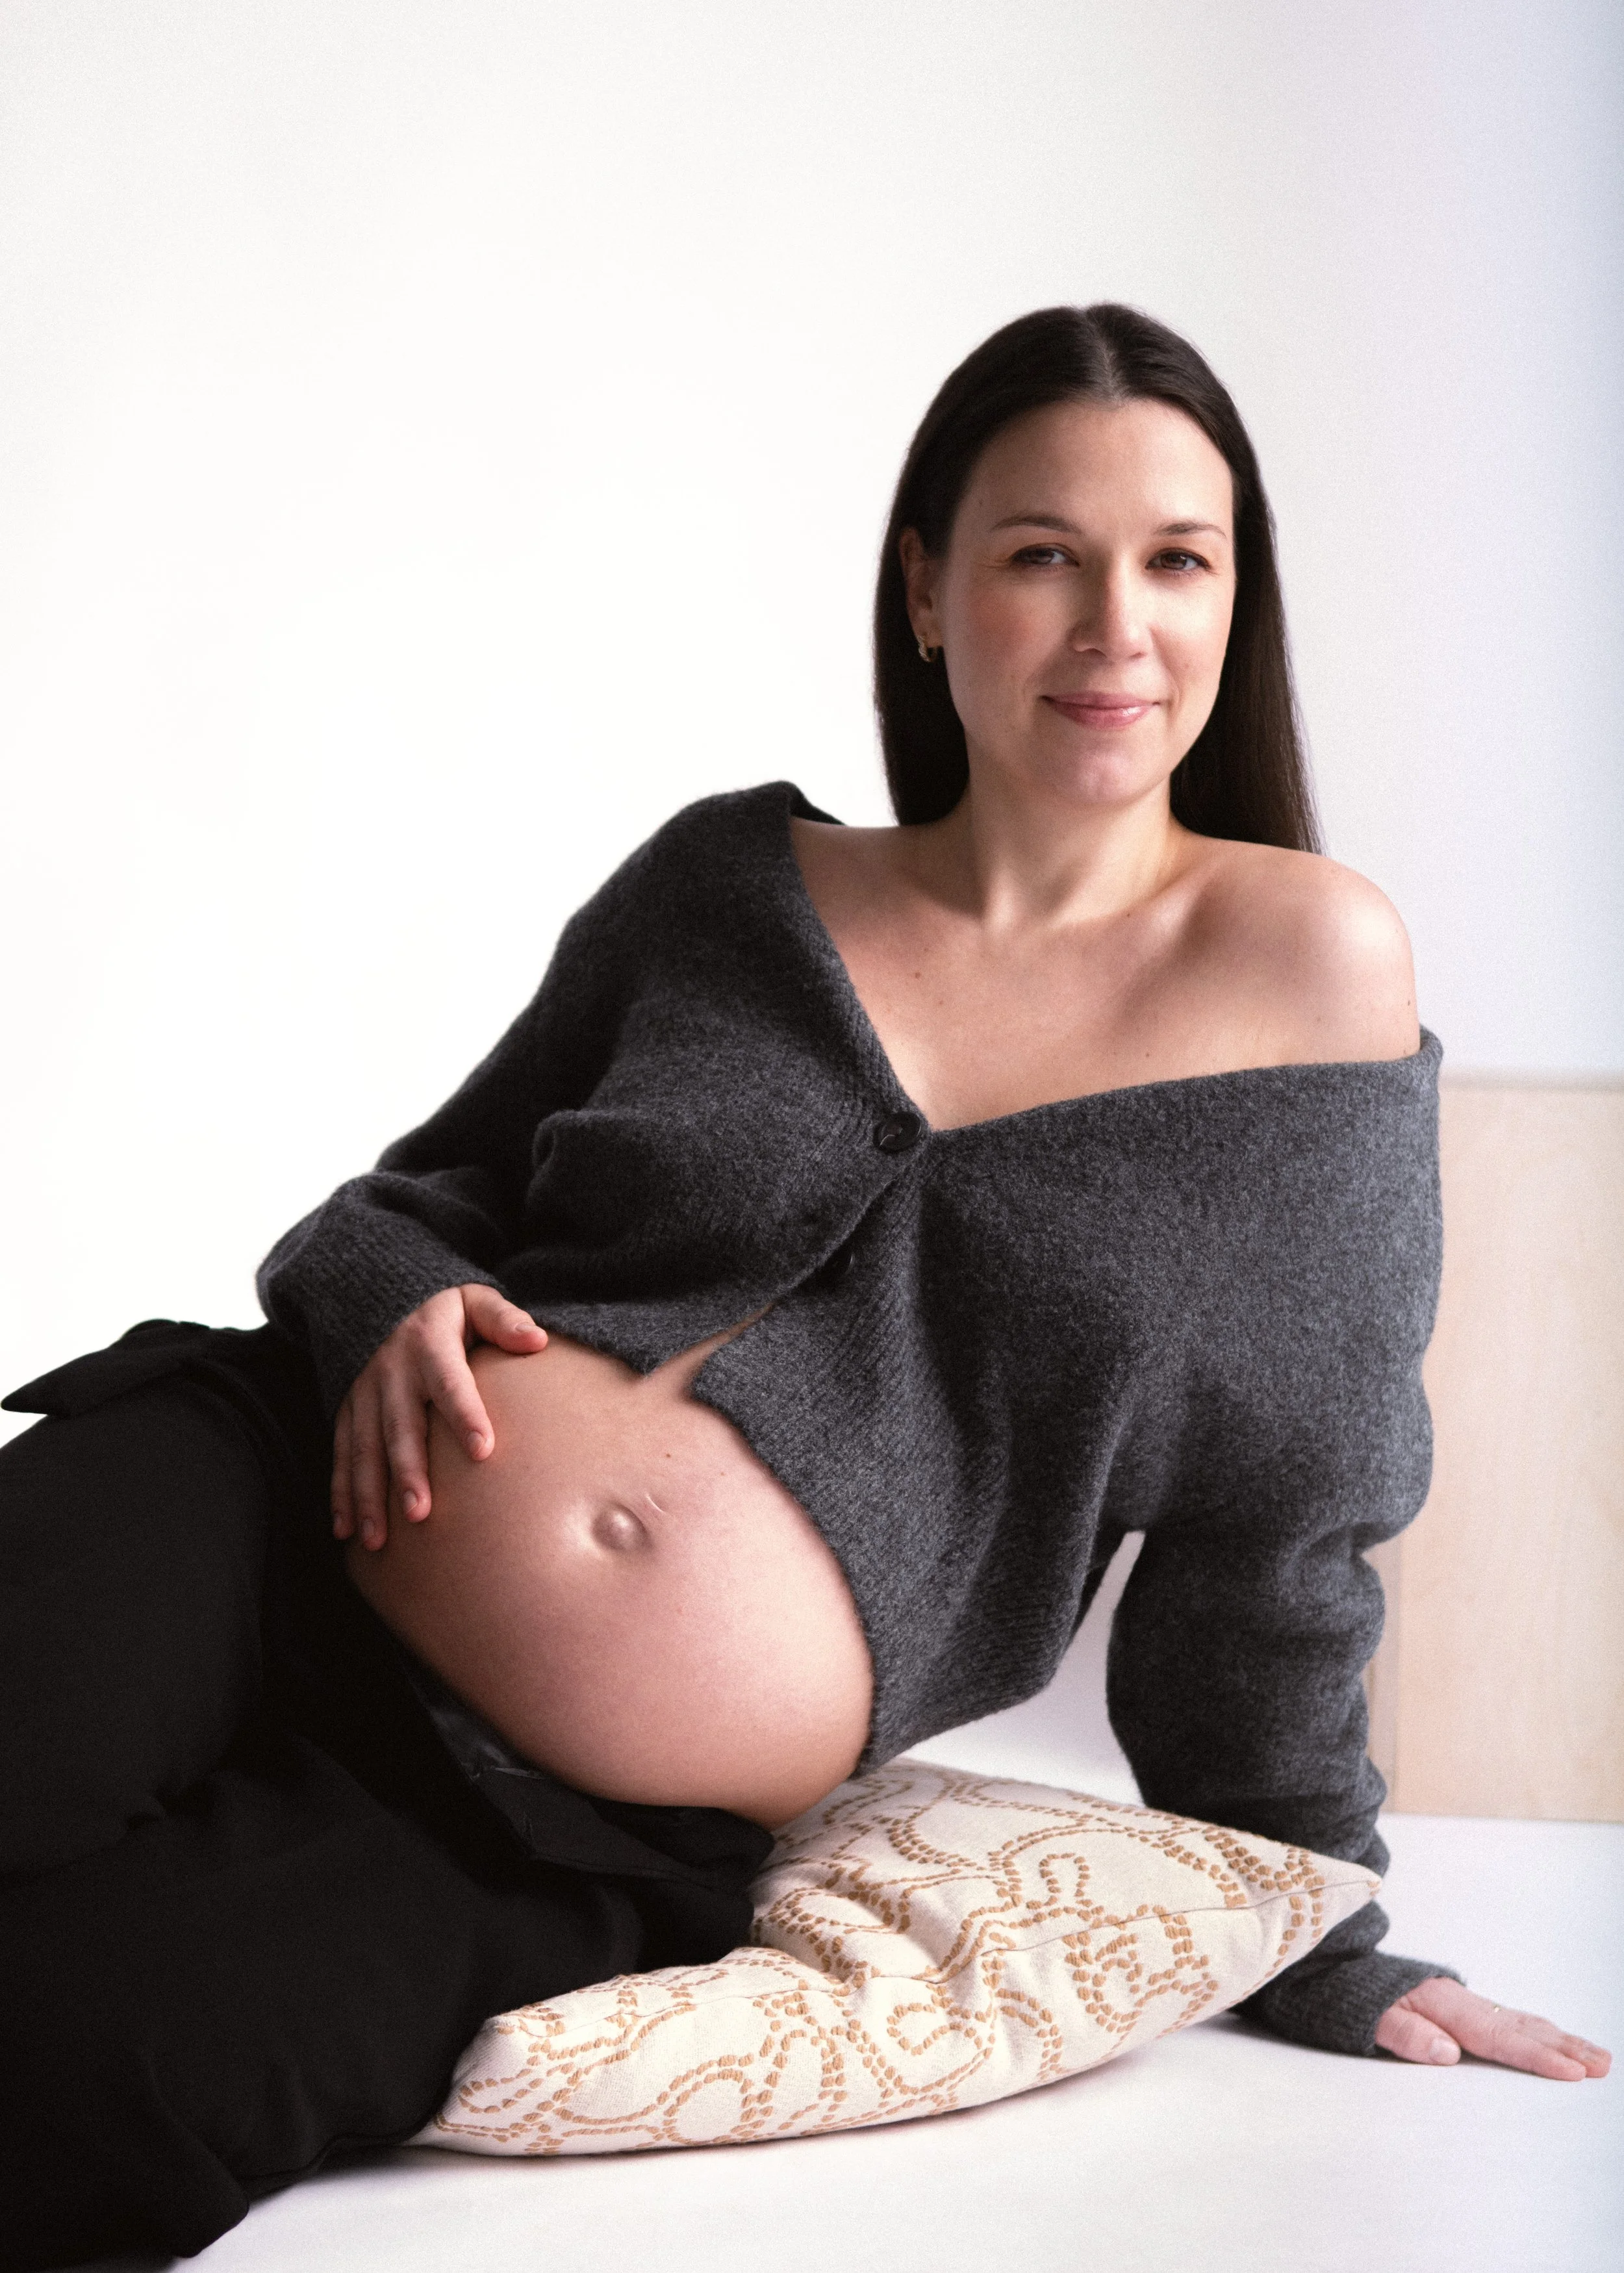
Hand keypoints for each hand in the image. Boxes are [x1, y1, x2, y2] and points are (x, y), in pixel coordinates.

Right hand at [332, 1284, 545, 1550]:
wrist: (377, 1295)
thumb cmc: (444, 1309)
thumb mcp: (474, 1300)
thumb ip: (503, 1319)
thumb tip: (538, 1341)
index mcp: (431, 1346)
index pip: (452, 1384)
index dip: (466, 1415)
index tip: (483, 1450)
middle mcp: (393, 1374)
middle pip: (401, 1427)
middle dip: (407, 1472)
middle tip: (420, 1513)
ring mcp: (365, 1394)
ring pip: (365, 1449)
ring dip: (368, 1495)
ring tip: (377, 1539)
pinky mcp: (347, 1410)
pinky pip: (342, 1454)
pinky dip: (340, 1493)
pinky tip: (345, 1530)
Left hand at [1375, 1975, 1610, 2080]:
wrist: (1343, 1966)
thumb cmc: (1355, 1997)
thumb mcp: (1370, 2017)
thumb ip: (1406, 2035)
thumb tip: (1447, 2052)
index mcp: (1444, 2007)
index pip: (1498, 2038)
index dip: (1536, 2056)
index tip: (1572, 2072)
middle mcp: (1462, 2002)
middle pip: (1520, 2028)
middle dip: (1564, 2048)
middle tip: (1603, 2065)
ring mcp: (1465, 2003)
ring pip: (1520, 2022)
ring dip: (1559, 2039)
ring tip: (1595, 2055)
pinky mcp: (1463, 2007)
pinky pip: (1509, 2019)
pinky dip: (1538, 2030)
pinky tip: (1553, 2039)